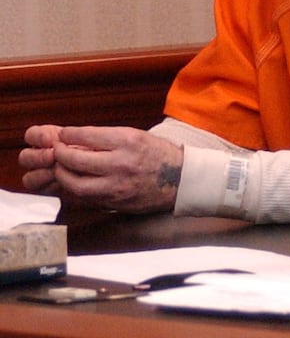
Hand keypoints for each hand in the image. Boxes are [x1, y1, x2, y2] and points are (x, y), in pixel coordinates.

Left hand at [20, 125, 182, 213]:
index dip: (67, 135)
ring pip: (75, 184)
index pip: (84, 136)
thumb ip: (107, 139)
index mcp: (128, 142)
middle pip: (75, 160)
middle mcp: (121, 164)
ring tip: (63, 169)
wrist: (182, 180)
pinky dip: (76, 189)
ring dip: (63, 175)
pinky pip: (86, 198)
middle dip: (60, 154)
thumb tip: (75, 140)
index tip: (64, 135)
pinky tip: (76, 182)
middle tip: (58, 151)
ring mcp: (118, 186)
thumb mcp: (136, 137)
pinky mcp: (116, 202)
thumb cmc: (159, 155)